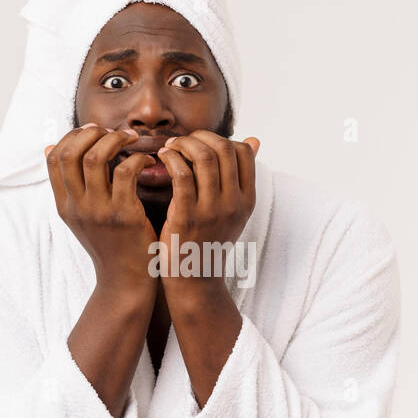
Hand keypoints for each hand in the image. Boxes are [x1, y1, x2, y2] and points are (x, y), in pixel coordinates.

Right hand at [44, 124, 158, 295]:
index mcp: (64, 205)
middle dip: (92, 133)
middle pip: (71, 152)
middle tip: (113, 132)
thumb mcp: (80, 217)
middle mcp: (76, 207)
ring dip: (115, 140)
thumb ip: (68, 185)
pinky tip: (146, 161)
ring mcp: (98, 211)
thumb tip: (50, 146)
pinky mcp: (124, 216)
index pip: (54, 157)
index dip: (72, 136)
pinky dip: (137, 159)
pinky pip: (125, 172)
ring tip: (132, 140)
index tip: (94, 131)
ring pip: (96, 157)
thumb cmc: (109, 245)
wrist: (125, 282)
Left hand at [156, 131, 259, 265]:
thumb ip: (241, 177)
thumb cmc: (208, 242)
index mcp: (247, 200)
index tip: (202, 143)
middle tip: (183, 141)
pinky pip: (181, 174)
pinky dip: (171, 158)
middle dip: (200, 136)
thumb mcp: (233, 211)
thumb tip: (254, 139)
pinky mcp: (187, 216)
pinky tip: (162, 158)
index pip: (243, 152)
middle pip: (224, 149)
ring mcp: (212, 211)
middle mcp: (234, 204)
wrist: (194, 280)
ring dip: (184, 144)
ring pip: (203, 157)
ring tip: (170, 147)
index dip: (221, 138)